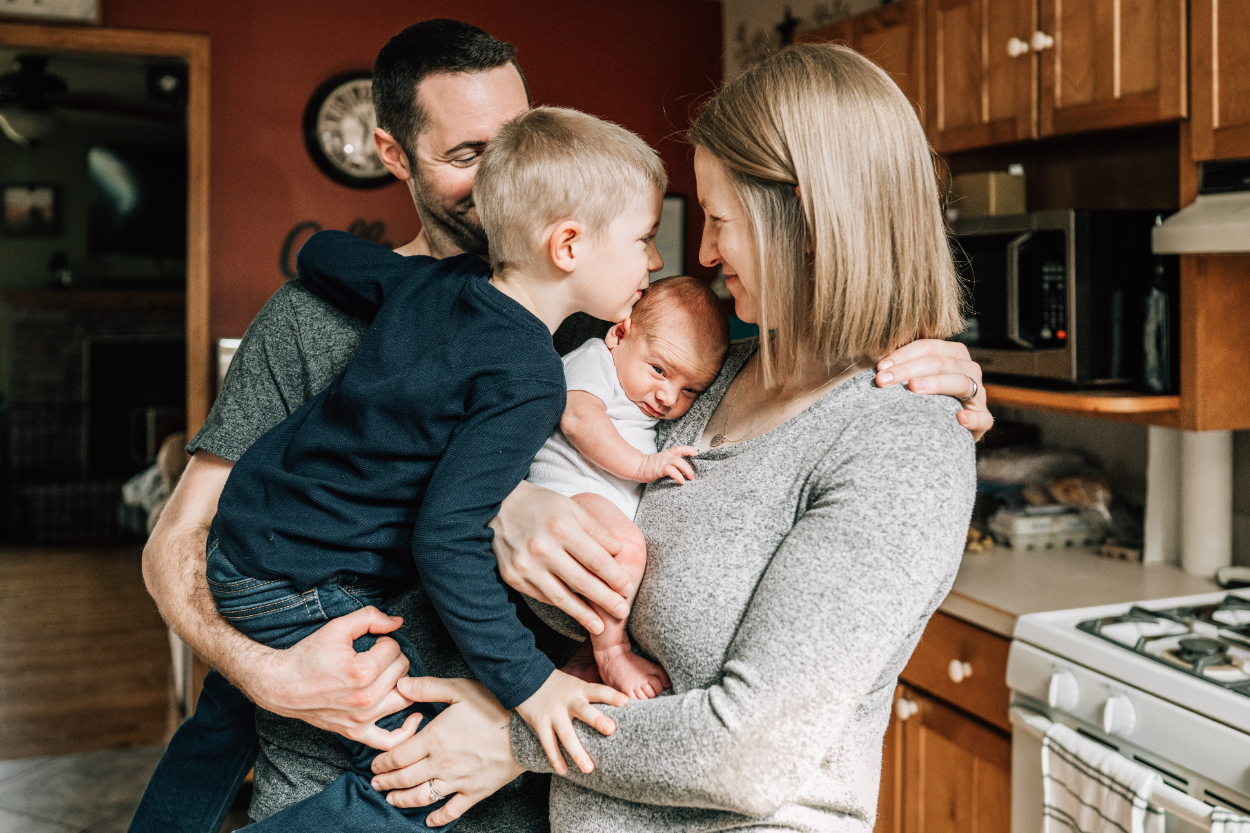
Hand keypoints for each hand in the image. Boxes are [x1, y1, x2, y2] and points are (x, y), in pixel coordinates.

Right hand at [243, 606, 417, 749]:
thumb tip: (397, 622)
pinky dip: (406, 731)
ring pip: (404, 698)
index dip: (385, 641)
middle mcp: (365, 698)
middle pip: (403, 671)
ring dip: (402, 683)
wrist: (282, 685)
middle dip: (394, 658)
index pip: (395, 649)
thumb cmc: (308, 656)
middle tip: (378, 656)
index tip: (373, 643)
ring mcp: (362, 718)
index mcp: (362, 671)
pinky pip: (389, 740)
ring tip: (389, 675)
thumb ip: (370, 617)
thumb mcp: (337, 627)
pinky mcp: (356, 732)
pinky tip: (414, 717)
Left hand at [370, 677, 524, 825]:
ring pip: (421, 797)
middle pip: (404, 779)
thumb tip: (400, 685)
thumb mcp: (460, 689)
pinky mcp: (475, 792)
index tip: (374, 765)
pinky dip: (437, 817)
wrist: (527, 732)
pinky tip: (428, 819)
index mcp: (434, 739)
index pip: (398, 756)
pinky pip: (452, 810)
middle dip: (386, 782)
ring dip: (402, 800)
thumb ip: (427, 688)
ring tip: (392, 799)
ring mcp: (458, 781)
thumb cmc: (495, 706)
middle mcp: (441, 764)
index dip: (382, 762)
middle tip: (376, 784)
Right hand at [490, 481, 631, 633]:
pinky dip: (561, 606)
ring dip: (583, 615)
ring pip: (561, 597)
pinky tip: (575, 612)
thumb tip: (618, 550)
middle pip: (582, 582)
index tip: (627, 587)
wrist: (492, 507)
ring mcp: (526, 566)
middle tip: (622, 611)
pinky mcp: (513, 578)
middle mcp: (542, 549)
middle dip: (606, 600)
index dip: (614, 576)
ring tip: (600, 627)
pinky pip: (543, 597)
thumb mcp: (569, 507)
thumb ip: (595, 529)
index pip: (596, 559)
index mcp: (561, 527)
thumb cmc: (537, 504)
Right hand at [514, 670, 627, 774]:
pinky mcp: (539, 722)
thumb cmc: (558, 685)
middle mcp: (568, 700)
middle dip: (597, 720)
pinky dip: (555, 758)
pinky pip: (548, 743)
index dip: (613, 696)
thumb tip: (622, 705)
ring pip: (566, 734)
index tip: (626, 702)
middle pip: (584, 710)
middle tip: (611, 730)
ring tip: (589, 769)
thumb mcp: (575, 684)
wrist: (524, 676)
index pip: (599, 691)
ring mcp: (553, 712)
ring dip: (577, 752)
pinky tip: (564, 771)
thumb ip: (591, 695)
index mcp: (580, 689)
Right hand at [633, 446, 696, 483]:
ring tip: (690, 478)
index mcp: (667, 454)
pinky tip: (681, 481)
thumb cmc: (648, 467)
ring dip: (687, 470)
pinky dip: (678, 476)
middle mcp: (666, 457)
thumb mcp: (660, 463)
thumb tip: (680, 471)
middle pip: (681, 458)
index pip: (679, 449)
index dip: (689, 450)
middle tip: (693, 476)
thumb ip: (669, 465)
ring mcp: (663, 462)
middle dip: (690, 467)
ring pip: (679, 462)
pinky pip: (672, 471)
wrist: (636, 466)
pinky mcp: (660, 468)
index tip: (696, 454)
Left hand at [875, 340, 993, 441]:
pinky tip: (958, 418)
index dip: (903, 355)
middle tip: (883, 381)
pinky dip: (972, 417)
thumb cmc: (921, 400)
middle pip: (941, 363)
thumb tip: (871, 362)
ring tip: (913, 389)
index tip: (880, 367)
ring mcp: (978, 394)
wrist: (938, 433)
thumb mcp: (913, 378)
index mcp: (953, 354)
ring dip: (935, 384)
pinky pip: (982, 417)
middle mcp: (968, 370)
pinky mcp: (983, 419)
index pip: (928, 347)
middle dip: (908, 370)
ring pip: (961, 382)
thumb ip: (899, 367)